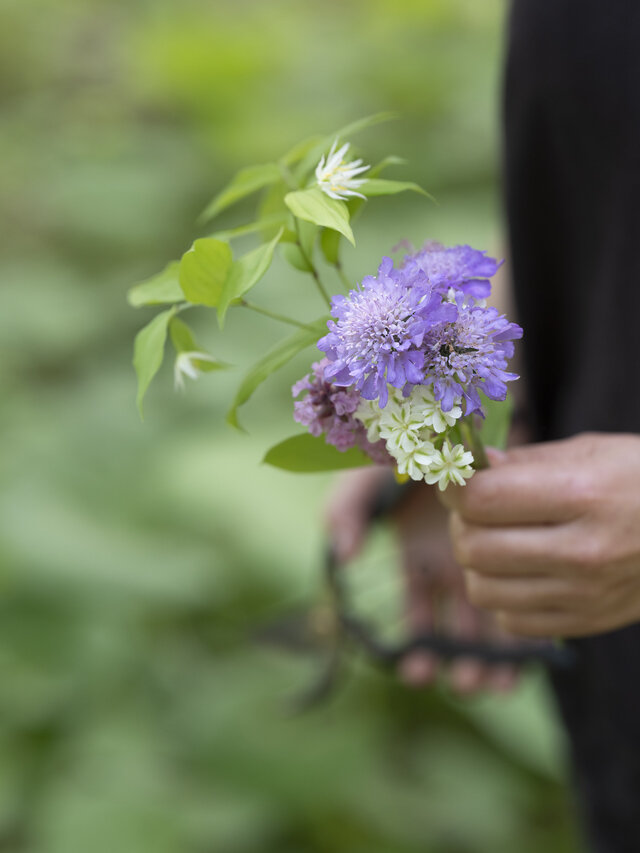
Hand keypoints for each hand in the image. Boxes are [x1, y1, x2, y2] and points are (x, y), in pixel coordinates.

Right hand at [325, 467, 518, 692]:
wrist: (464, 409)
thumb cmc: (412, 445)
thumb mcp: (370, 474)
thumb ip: (346, 510)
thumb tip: (345, 554)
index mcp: (418, 560)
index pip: (417, 615)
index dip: (417, 646)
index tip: (417, 671)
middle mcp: (454, 570)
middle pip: (458, 630)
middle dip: (458, 662)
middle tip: (464, 685)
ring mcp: (491, 562)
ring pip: (494, 624)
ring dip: (491, 658)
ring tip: (491, 682)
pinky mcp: (524, 552)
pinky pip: (529, 597)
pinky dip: (525, 633)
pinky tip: (523, 657)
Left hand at [441, 433, 639, 636]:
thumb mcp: (588, 452)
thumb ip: (521, 462)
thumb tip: (466, 466)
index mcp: (583, 496)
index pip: (482, 499)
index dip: (453, 486)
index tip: (453, 477)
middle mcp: (582, 552)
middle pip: (473, 547)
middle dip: (462, 522)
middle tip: (477, 507)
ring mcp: (584, 595)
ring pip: (482, 588)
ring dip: (477, 561)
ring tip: (499, 538)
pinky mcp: (586, 623)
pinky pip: (509, 619)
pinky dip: (503, 594)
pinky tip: (523, 569)